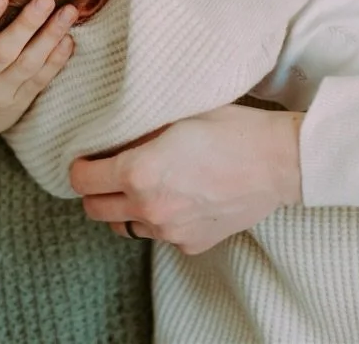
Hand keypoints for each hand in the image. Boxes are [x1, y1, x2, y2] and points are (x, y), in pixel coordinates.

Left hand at [70, 105, 302, 254]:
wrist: (279, 161)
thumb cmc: (230, 128)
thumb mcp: (175, 115)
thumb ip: (138, 130)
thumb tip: (110, 133)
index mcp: (138, 171)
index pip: (81, 181)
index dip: (79, 167)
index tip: (86, 159)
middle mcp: (149, 207)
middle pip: (94, 209)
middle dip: (94, 191)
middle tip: (106, 173)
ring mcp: (170, 231)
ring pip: (124, 227)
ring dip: (124, 209)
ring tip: (141, 187)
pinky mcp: (191, 244)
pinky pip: (160, 236)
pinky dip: (159, 221)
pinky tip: (177, 199)